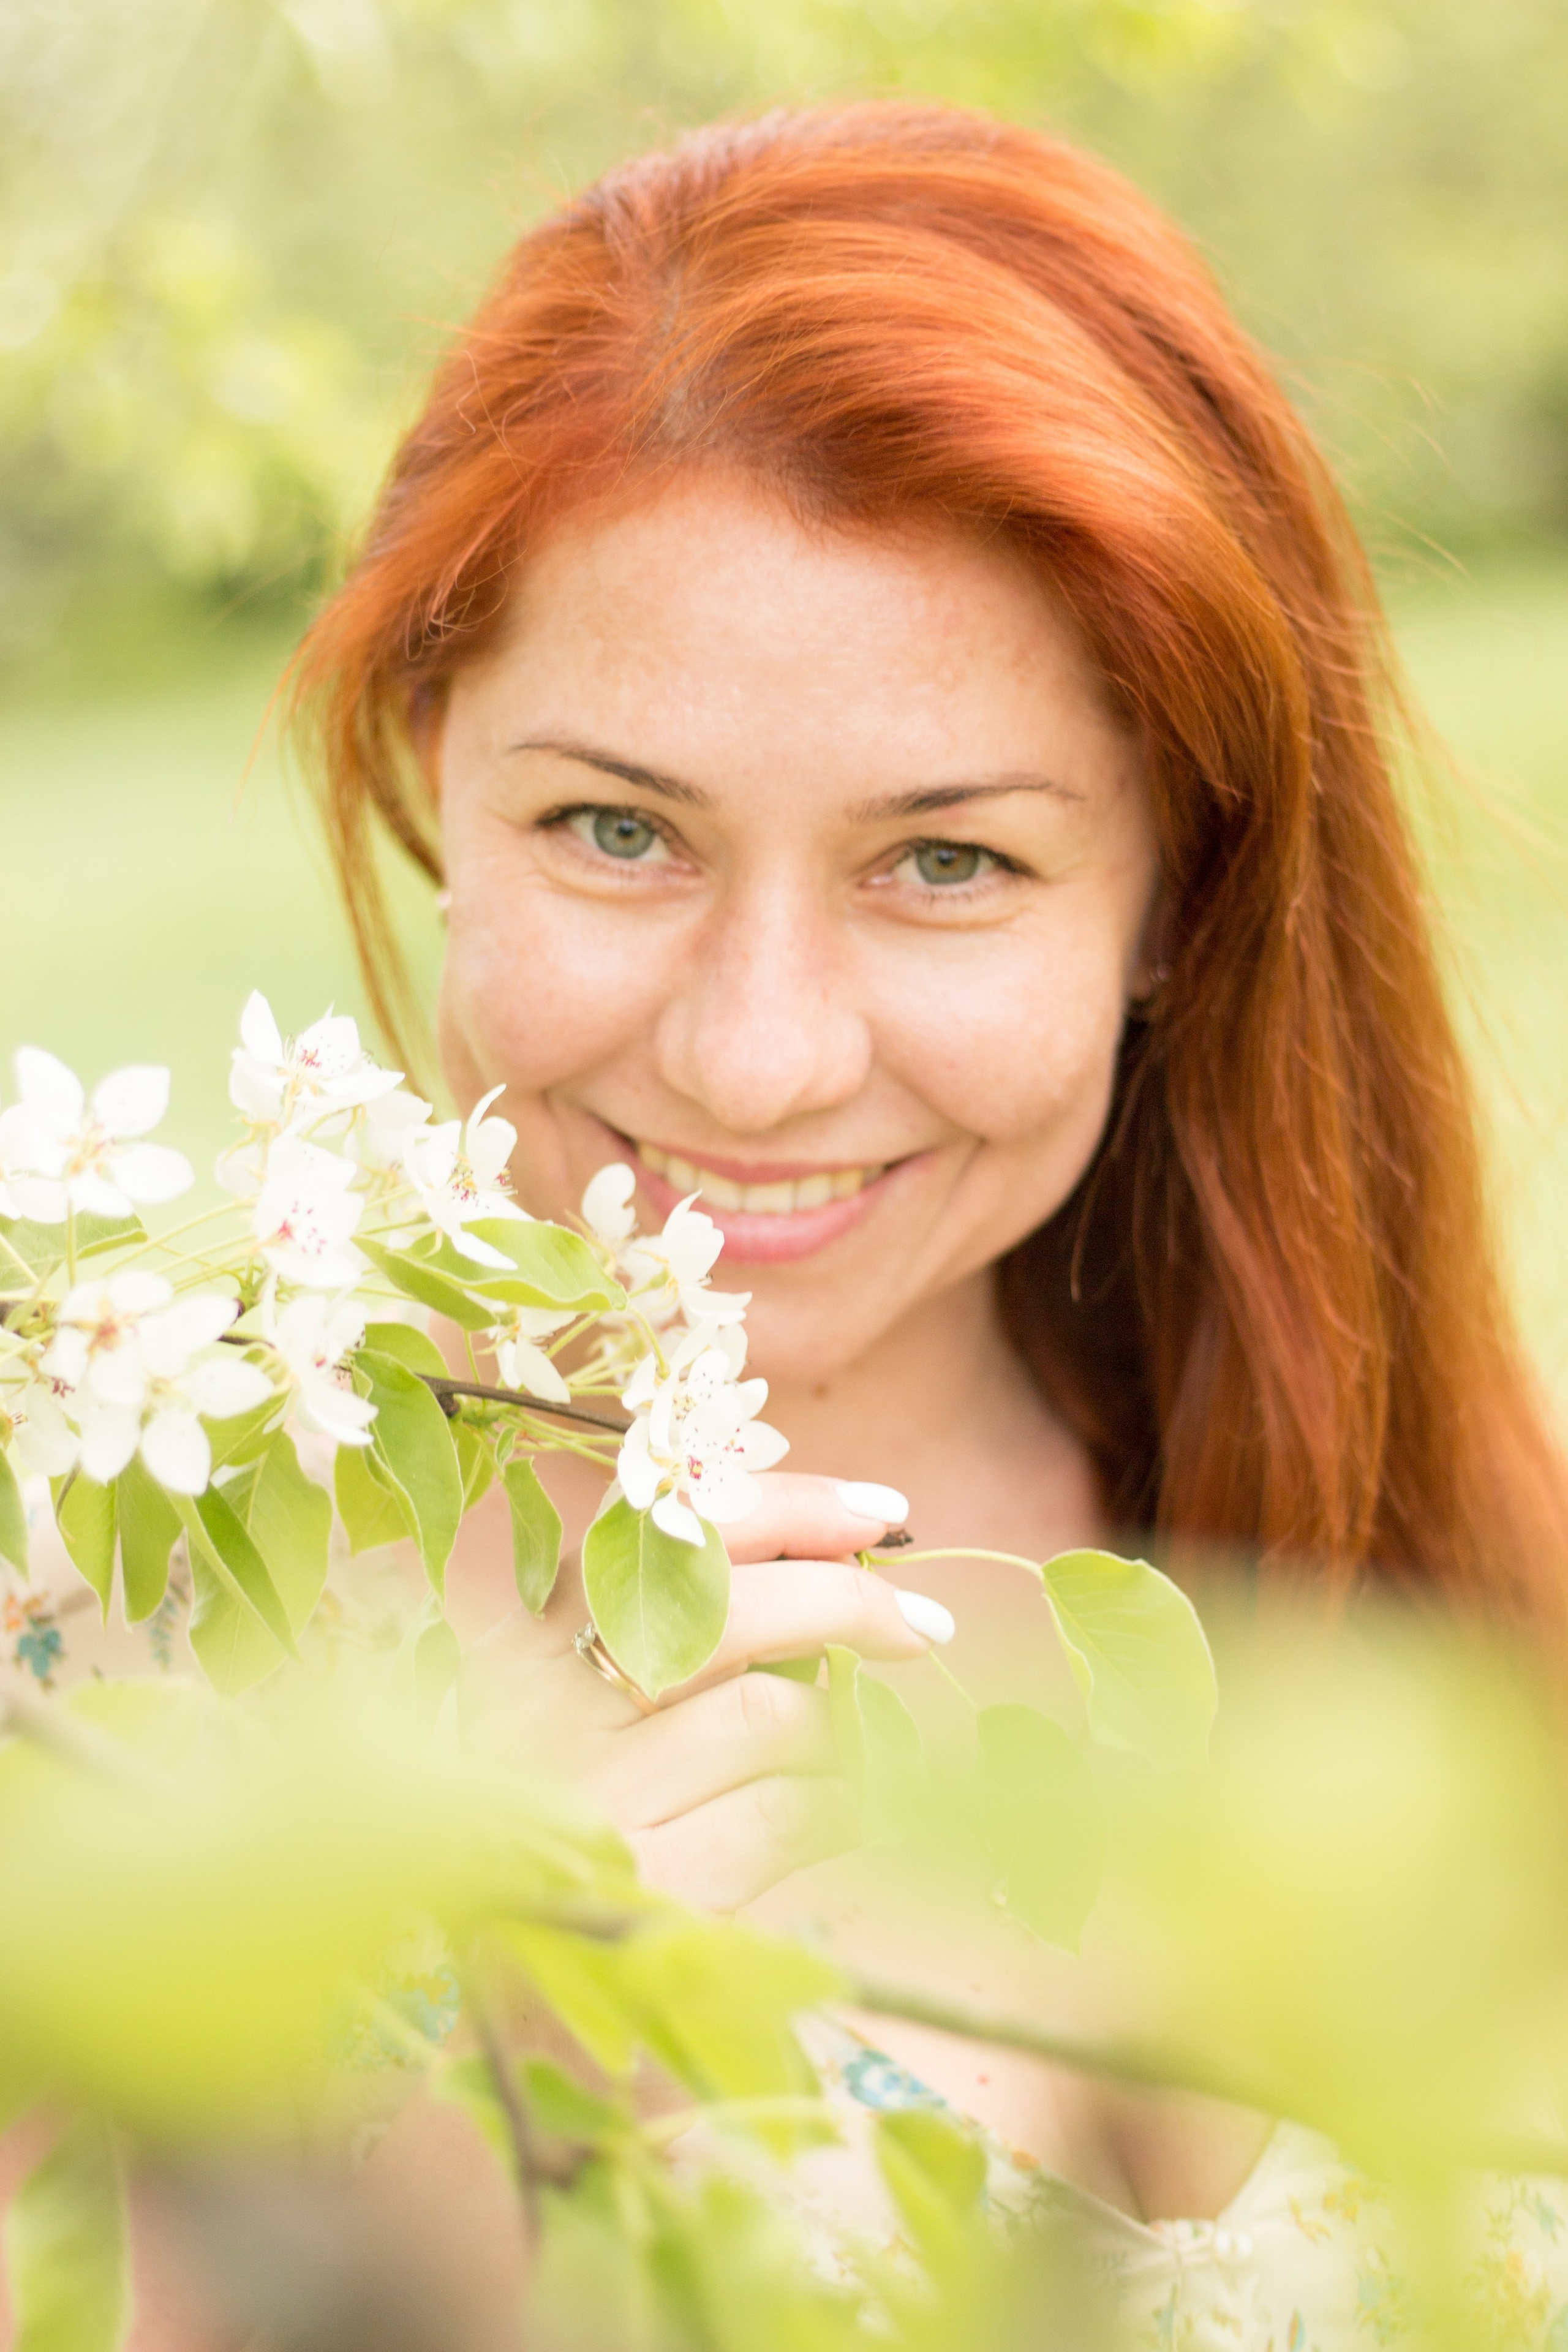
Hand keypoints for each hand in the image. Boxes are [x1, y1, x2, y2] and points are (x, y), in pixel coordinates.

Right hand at [459, 1473, 952, 1910]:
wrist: (533, 1988)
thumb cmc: (581, 1826)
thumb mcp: (590, 1714)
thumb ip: (677, 1635)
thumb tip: (837, 1557)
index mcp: (525, 1647)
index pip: (662, 1532)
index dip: (785, 1506)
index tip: (878, 1513)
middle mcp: (547, 1713)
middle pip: (730, 1608)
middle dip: (847, 1601)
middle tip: (922, 1626)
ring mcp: (599, 1801)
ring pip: (775, 1715)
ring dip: (838, 1730)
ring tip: (841, 1755)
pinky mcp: (656, 1885)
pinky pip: (793, 1814)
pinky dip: (838, 1806)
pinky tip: (833, 1815)